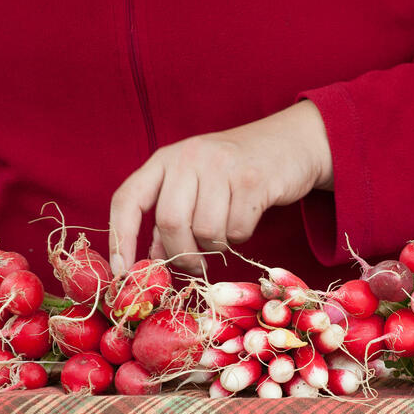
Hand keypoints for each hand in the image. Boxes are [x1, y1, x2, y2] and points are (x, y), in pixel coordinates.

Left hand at [109, 100, 332, 275]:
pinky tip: (246, 219)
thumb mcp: (196, 184)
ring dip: (215, 246)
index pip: (128, 199)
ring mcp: (221, 165)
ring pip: (205, 231)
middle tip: (195, 266)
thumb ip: (172, 216)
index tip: (122, 271)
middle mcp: (189, 157)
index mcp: (165, 159)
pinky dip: (240, 237)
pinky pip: (236, 230)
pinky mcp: (252, 179)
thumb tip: (153, 257)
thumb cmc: (237, 169)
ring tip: (226, 231)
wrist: (292, 141)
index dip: (120, 238)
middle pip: (169, 222)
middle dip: (181, 254)